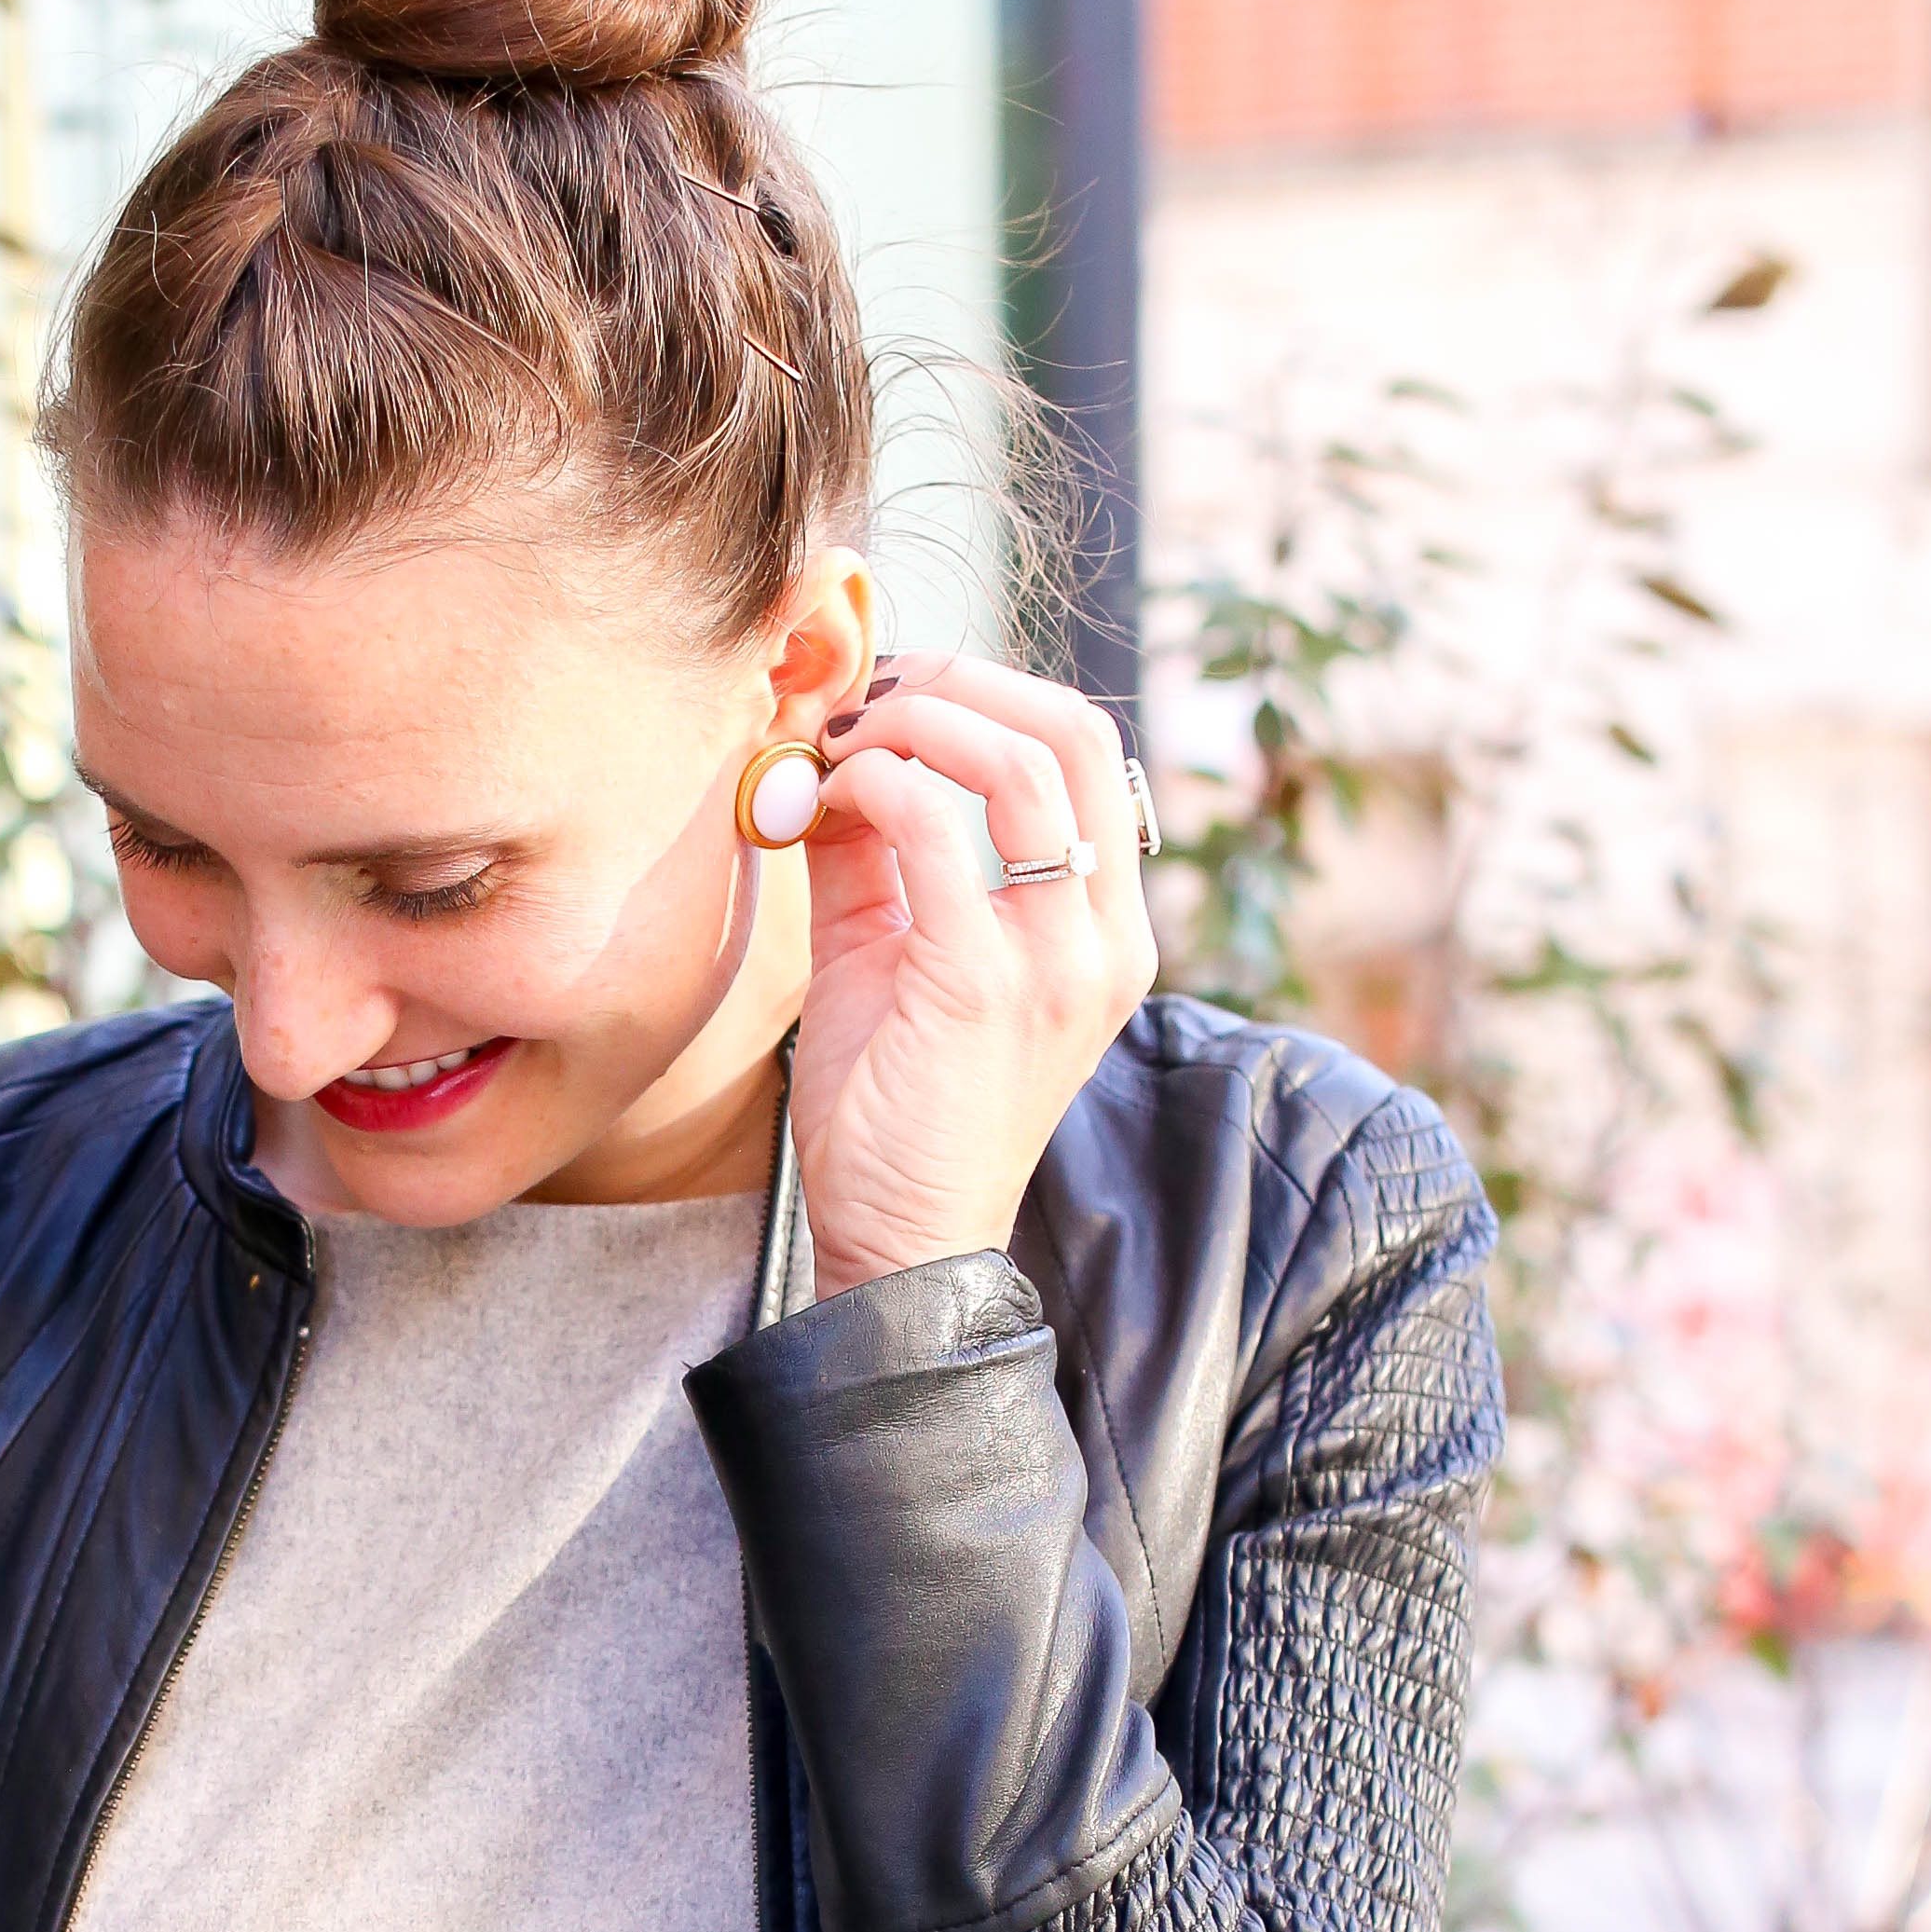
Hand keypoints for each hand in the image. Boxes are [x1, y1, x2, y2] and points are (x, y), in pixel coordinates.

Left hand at [786, 652, 1156, 1298]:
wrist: (900, 1245)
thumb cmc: (895, 1110)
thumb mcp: (891, 954)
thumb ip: (878, 855)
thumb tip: (831, 755)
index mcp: (1103, 925)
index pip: (1084, 750)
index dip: (987, 694)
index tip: (888, 700)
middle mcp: (1106, 935)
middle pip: (1074, 730)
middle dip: (957, 686)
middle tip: (862, 700)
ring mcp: (1058, 961)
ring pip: (1020, 760)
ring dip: (914, 724)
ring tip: (839, 746)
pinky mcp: (985, 986)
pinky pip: (938, 830)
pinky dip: (875, 786)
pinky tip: (824, 801)